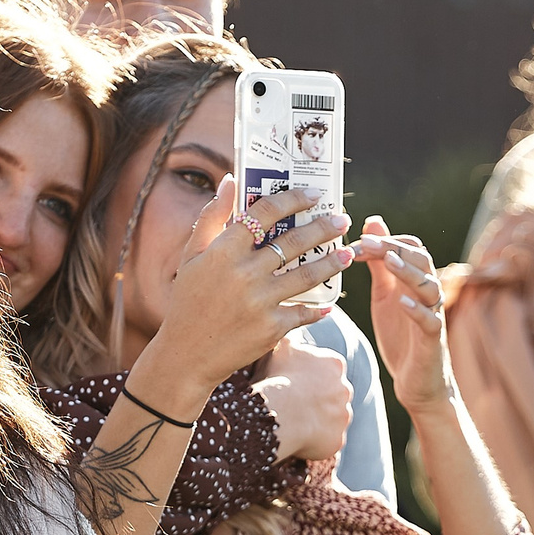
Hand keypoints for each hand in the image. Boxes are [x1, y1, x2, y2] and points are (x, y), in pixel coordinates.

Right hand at [131, 177, 343, 414]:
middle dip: (323, 228)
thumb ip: (212, 216)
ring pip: (306, 275)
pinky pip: (303, 312)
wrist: (186, 354)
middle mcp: (244, 273)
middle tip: (341, 220)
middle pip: (293, 242)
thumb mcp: (191, 255)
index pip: (264, 213)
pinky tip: (329, 302)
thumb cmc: (188, 300)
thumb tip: (231, 180)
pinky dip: (318, 308)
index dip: (291, 199)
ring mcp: (260, 302)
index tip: (312, 193)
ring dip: (331, 263)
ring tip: (347, 254)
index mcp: (223, 251)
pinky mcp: (271, 328)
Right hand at [253, 333, 350, 462]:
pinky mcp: (339, 439)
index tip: (293, 383)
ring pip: (332, 418)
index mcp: (334, 364)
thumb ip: (289, 338)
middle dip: (318, 399)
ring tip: (295, 423)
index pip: (327, 369)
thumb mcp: (280, 349)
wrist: (280, 412)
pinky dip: (316, 441)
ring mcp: (344, 415)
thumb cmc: (277, 378)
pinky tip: (298, 439)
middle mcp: (346, 388)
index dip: (309, 377)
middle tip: (294, 404)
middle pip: (333, 394)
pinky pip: (328, 440)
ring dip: (318, 420)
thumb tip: (290, 327)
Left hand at [354, 216, 456, 410]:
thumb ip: (378, 262)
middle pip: (421, 259)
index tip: (355, 242)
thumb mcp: (385, 294)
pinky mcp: (432, 339)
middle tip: (366, 244)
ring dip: (408, 272)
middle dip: (393, 248)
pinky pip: (430, 321)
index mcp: (414, 280)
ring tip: (388, 261)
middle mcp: (427, 293)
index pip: (410, 246)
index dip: (384, 239)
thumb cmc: (401, 335)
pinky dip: (417, 310)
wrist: (418, 382)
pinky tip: (402, 302)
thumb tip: (372, 225)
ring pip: (429, 286)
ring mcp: (432, 315)